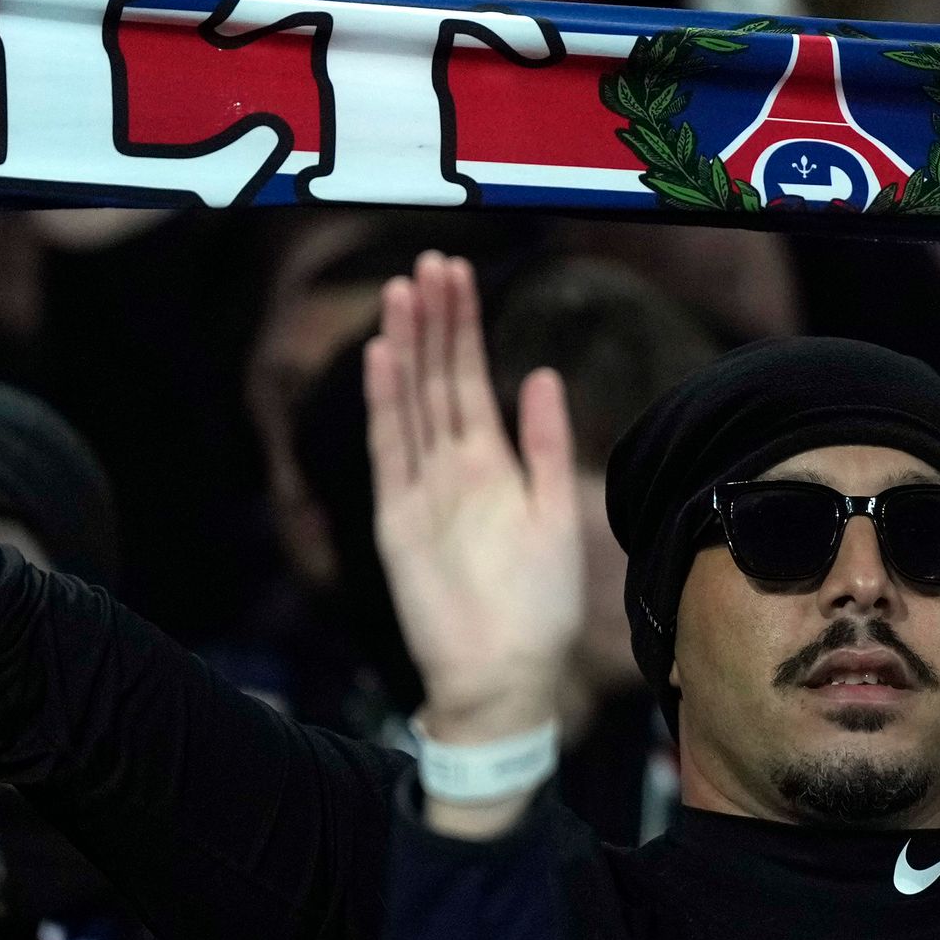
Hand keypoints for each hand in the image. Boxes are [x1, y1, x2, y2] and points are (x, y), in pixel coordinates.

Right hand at [367, 254, 581, 793]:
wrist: (507, 676)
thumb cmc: (538, 606)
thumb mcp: (556, 513)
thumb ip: (543, 444)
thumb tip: (538, 372)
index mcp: (492, 463)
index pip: (471, 379)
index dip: (464, 327)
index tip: (458, 274)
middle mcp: (450, 468)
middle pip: (436, 379)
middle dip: (433, 322)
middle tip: (428, 263)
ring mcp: (420, 490)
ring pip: (410, 403)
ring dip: (406, 349)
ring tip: (403, 293)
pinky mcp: (398, 519)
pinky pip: (390, 451)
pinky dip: (386, 404)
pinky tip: (382, 358)